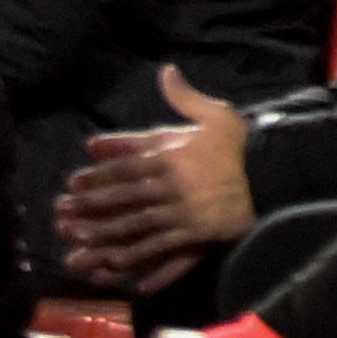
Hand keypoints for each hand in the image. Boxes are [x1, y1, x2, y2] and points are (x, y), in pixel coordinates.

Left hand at [55, 67, 255, 283]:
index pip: (127, 165)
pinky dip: (140, 259)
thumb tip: (165, 70)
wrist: (273, 175)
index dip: (98, 174)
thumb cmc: (240, 145)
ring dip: (105, 234)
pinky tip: (118, 268)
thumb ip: (184, 97)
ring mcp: (181, 213)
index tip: (73, 182)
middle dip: (92, 205)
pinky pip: (161, 249)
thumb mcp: (215, 113)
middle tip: (63, 214)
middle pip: (124, 196)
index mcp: (173, 155)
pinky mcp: (193, 234)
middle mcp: (172, 185)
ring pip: (136, 225)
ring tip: (79, 241)